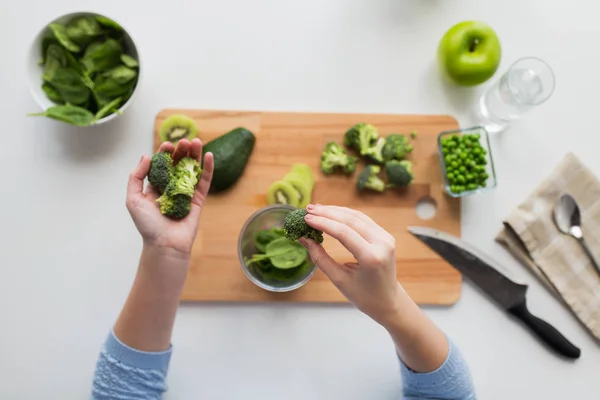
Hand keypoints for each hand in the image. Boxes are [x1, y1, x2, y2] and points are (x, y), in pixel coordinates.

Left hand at [126, 139, 213, 255]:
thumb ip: (136, 176)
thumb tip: (146, 156)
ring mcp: (186, 193)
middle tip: (185, 141)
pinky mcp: (198, 200)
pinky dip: (208, 169)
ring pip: (192, 169)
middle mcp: (171, 187)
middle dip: (181, 151)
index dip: (165, 153)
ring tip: (197, 141)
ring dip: (195, 155)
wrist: (165, 245)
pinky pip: (204, 182)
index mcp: (155, 186)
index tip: (168, 145)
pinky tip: (208, 155)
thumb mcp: (133, 199)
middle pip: (178, 164)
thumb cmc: (147, 225)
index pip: (162, 164)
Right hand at [300, 204, 402, 325]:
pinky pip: (363, 220)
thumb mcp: (339, 279)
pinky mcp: (385, 235)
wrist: (388, 301)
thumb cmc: (363, 295)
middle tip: (308, 209)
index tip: (306, 218)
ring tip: (316, 209)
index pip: (343, 232)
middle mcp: (382, 244)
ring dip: (335, 211)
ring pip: (357, 216)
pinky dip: (346, 215)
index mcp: (371, 258)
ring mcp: (386, 237)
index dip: (323, 223)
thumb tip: (303, 238)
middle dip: (327, 213)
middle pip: (350, 220)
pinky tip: (332, 213)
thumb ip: (320, 258)